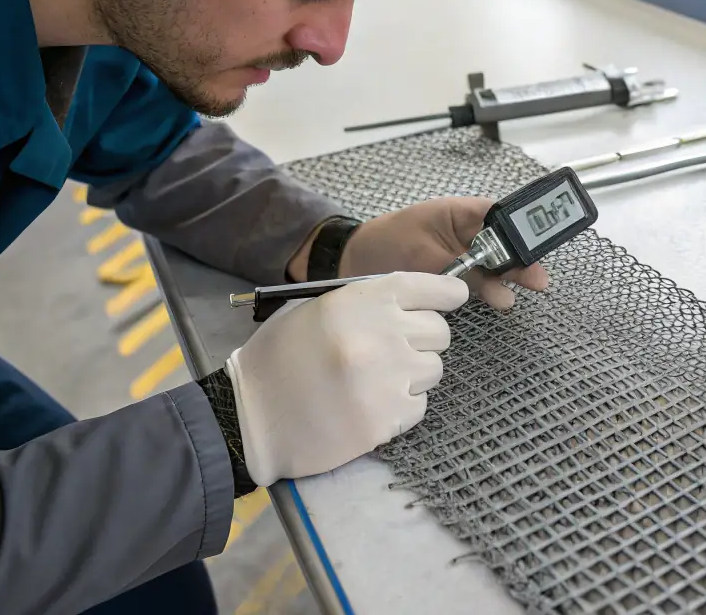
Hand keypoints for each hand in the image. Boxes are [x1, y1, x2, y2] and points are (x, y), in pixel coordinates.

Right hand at [225, 271, 467, 485]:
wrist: (251, 417)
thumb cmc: (279, 358)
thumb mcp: (314, 310)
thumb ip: (363, 303)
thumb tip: (410, 302)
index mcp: (360, 301)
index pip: (425, 286)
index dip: (446, 292)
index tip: (455, 296)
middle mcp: (380, 334)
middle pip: (439, 331)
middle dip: (423, 339)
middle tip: (396, 349)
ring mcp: (387, 379)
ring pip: (433, 369)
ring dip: (413, 374)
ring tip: (377, 380)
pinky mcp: (387, 419)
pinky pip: (419, 405)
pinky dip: (402, 405)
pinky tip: (371, 405)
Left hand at [338, 197, 549, 310]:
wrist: (354, 262)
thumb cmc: (386, 244)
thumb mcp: (424, 255)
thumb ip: (461, 267)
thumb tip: (493, 280)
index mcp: (460, 212)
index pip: (500, 216)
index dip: (520, 231)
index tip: (534, 248)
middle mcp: (466, 231)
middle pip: (503, 243)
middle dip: (521, 260)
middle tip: (538, 279)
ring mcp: (461, 253)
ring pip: (494, 264)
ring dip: (506, 279)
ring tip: (513, 295)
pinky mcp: (455, 274)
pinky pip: (479, 280)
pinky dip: (489, 289)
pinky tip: (500, 299)